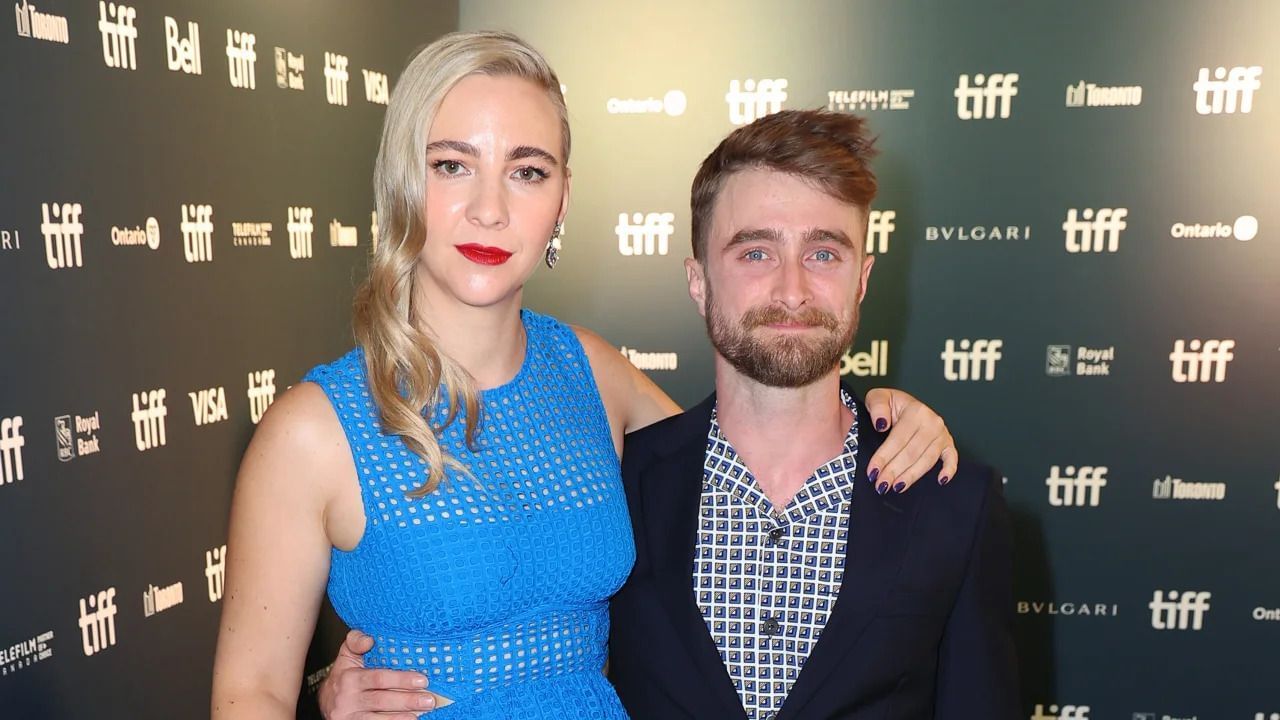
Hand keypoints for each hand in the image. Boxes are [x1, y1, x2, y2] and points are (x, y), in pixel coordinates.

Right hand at [318, 630, 443, 717]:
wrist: (325, 702)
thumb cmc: (343, 675)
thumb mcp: (346, 655)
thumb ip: (356, 641)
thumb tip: (369, 639)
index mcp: (349, 677)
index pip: (378, 678)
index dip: (401, 679)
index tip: (423, 680)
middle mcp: (347, 698)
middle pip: (381, 700)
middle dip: (407, 700)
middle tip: (429, 700)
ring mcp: (348, 715)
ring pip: (378, 718)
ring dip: (402, 716)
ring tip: (422, 713)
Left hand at [863, 388, 957, 493]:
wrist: (904, 405)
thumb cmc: (890, 404)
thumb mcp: (878, 397)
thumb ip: (877, 407)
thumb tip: (881, 424)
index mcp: (915, 411)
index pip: (898, 439)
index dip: (884, 457)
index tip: (872, 472)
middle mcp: (932, 422)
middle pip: (911, 452)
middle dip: (894, 471)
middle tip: (881, 485)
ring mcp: (942, 434)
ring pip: (927, 460)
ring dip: (912, 475)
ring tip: (896, 487)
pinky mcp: (948, 443)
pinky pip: (952, 458)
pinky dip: (949, 470)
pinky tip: (940, 481)